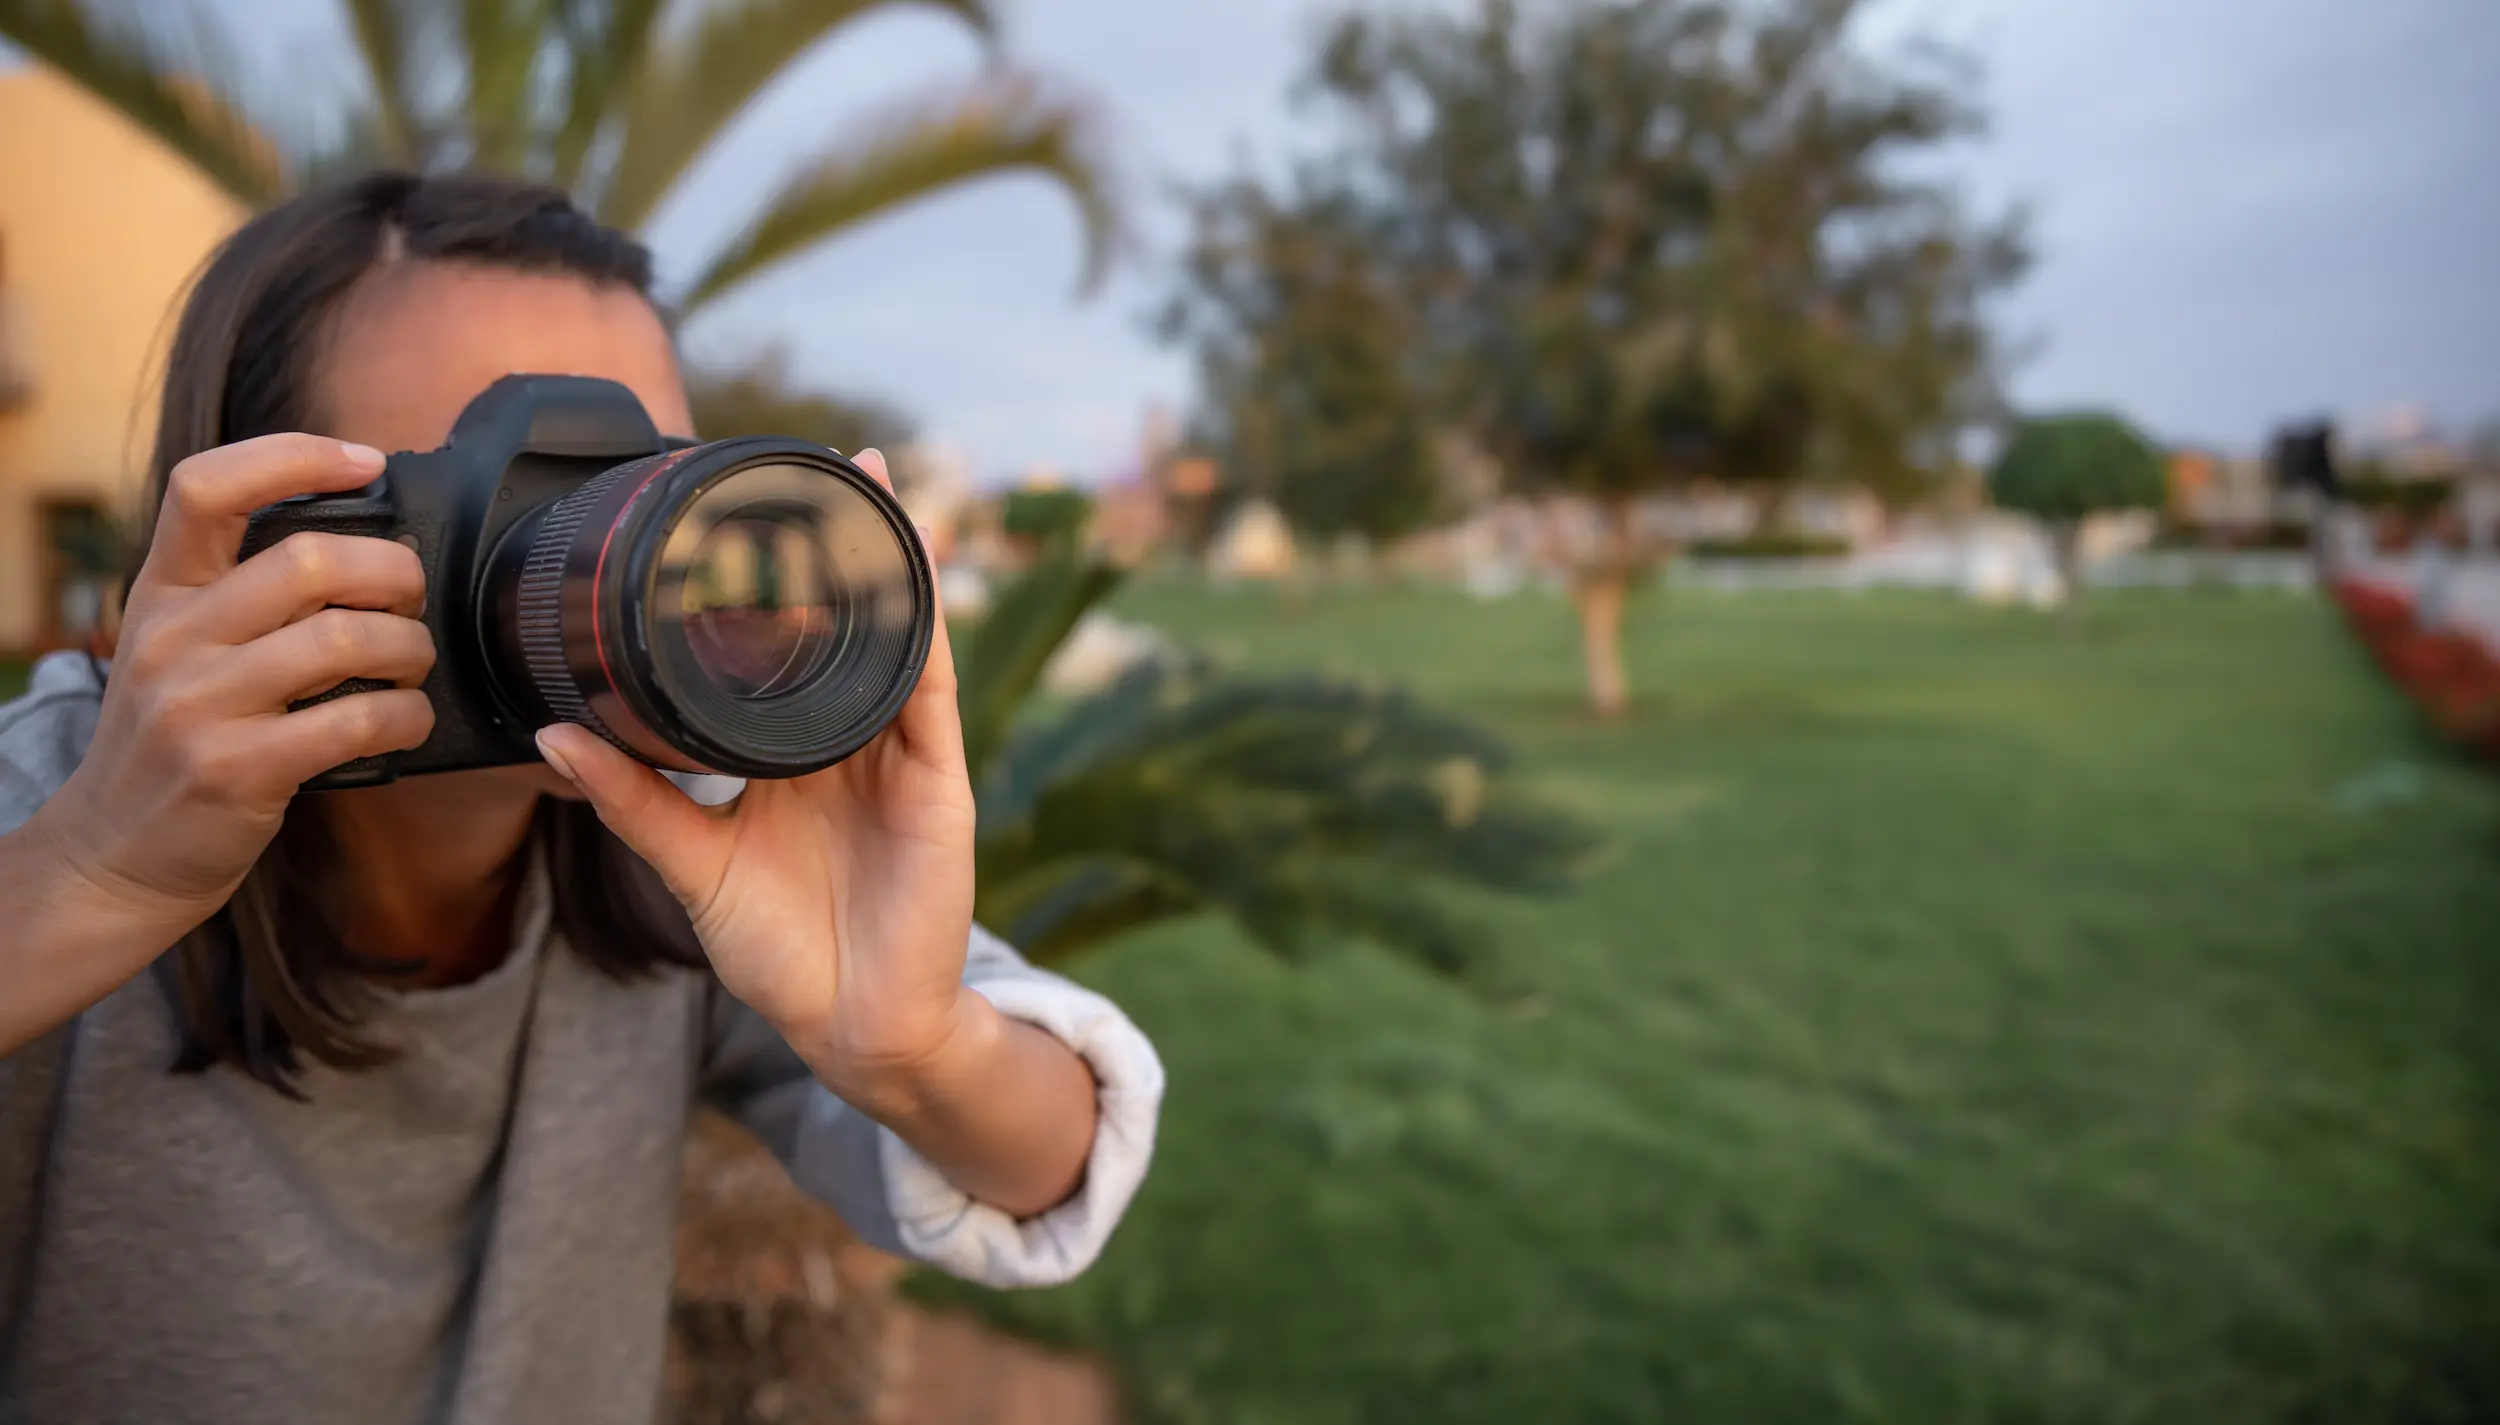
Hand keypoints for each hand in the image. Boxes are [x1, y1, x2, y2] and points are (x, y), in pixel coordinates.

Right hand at [30, 435, 435, 940]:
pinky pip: (356, 721)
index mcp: (160, 593)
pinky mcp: (236, 770)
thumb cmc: (175, 741)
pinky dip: (405, 716)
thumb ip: (245, 597)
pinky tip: (405, 722)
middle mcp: (171, 638)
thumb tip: (368, 547)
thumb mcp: (180, 650)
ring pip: (344, 638)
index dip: (293, 456)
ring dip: (410, 649)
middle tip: (411, 601)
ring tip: (411, 667)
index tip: (365, 462)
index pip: (206, 487)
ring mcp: (198, 705)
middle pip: (309, 560)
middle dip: (393, 573)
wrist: (112, 854)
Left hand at [537, 449, 979, 1115]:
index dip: (771, 582)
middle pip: (848, 625)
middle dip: (842, 544)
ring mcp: (899, 757)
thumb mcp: (692, 864)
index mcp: (791, 754)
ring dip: (890, 561)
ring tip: (877, 485)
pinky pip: (929, 690)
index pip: (783, 648)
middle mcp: (850, 742)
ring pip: (897, 639)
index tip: (741, 511)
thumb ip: (633, 801)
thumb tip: (554, 736)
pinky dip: (923, 629)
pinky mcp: (938, 783)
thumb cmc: (782, 953)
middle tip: (823, 461)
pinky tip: (914, 573)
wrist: (853, 1026)